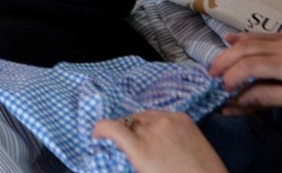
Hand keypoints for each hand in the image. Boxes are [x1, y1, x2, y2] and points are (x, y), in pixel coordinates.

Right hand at [92, 111, 226, 172]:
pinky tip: (165, 136)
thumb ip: (130, 154)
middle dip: (124, 131)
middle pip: (126, 121)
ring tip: (151, 141)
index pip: (109, 127)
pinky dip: (157, 122)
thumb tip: (121, 143)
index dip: (99, 130)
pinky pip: (160, 114)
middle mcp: (152, 129)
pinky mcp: (182, 117)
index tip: (99, 136)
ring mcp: (168, 120)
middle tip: (131, 146)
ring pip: (143, 116)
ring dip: (141, 125)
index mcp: (140, 149)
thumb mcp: (143, 170)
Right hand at [209, 33, 281, 115]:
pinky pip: (260, 37)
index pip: (248, 64)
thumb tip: (235, 101)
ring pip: (250, 40)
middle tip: (210, 77)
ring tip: (218, 66)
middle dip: (224, 62)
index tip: (221, 92)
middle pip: (244, 48)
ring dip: (230, 51)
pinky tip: (232, 42)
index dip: (231, 77)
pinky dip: (243, 41)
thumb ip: (264, 96)